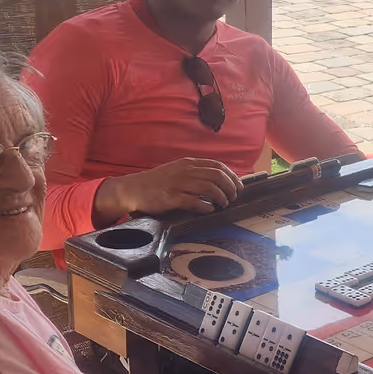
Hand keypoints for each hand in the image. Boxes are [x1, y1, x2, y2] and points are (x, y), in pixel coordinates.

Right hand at [101, 158, 241, 217]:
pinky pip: (194, 201)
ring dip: (221, 197)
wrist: (133, 188)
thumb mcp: (177, 170)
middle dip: (230, 187)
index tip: (239, 186)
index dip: (232, 176)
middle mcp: (185, 171)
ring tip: (224, 204)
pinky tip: (209, 210)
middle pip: (217, 176)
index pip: (217, 165)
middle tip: (234, 197)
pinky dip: (205, 206)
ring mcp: (179, 184)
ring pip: (209, 188)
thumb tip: (217, 181)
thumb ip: (195, 173)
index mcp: (188, 163)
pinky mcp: (172, 198)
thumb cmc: (156, 182)